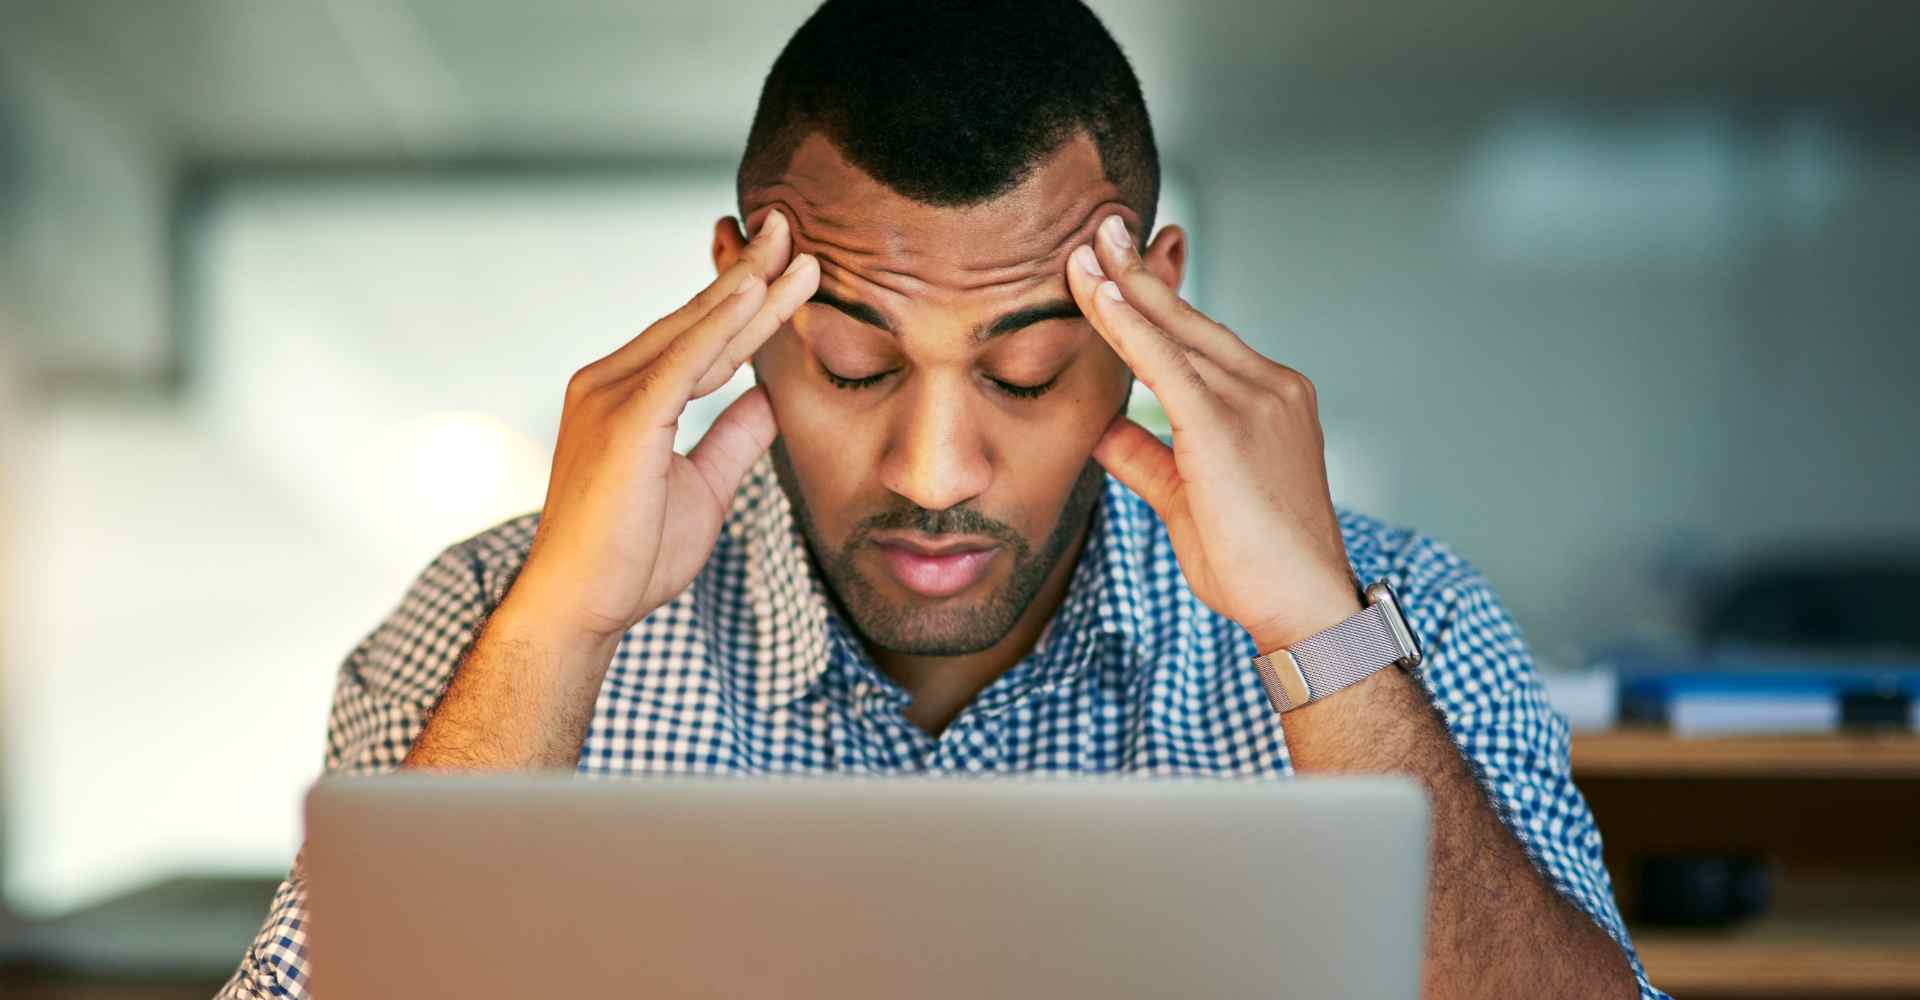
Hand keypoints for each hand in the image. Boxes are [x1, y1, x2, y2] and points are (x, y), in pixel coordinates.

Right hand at [510, 210, 819, 649]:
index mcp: (628, 396)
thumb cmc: (632, 555)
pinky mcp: (623, 419)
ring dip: (748, 288)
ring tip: (792, 247)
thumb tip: (768, 398)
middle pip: (697, 319)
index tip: (787, 266)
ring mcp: (610, 395)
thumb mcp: (704, 487)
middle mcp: (610, 381)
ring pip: (695, 331)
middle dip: (749, 273)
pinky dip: (720, 325)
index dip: (746, 301)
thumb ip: (733, 439)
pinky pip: (682, 362)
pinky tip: (754, 293)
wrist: (581, 606)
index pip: (701, 338)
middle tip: (791, 227)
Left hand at [1064, 215, 1358, 653]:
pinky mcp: (1226, 427)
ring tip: (1086, 246)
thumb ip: (1144, 456)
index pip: (1200, 337)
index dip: (1158, 298)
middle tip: (1101, 225)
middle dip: (1139, 269)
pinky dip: (1129, 327)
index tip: (1122, 261)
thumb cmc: (1253, 563)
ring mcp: (1254, 401)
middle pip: (1189, 317)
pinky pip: (1165, 365)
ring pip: (1175, 332)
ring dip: (1124, 286)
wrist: (1301, 606)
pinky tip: (1099, 295)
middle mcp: (1268, 386)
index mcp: (1268, 398)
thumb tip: (1100, 428)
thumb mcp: (1185, 497)